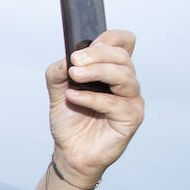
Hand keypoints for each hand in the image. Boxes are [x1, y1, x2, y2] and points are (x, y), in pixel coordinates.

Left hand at [44, 29, 144, 184]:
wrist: (69, 151)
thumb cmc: (70, 121)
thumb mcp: (58, 91)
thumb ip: (59, 72)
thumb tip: (66, 59)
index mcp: (112, 70)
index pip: (124, 42)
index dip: (110, 38)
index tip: (87, 46)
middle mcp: (126, 82)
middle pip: (122, 56)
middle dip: (97, 56)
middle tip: (74, 62)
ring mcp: (131, 100)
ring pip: (123, 76)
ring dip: (96, 72)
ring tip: (74, 76)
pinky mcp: (132, 118)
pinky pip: (115, 103)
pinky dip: (92, 98)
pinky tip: (73, 97)